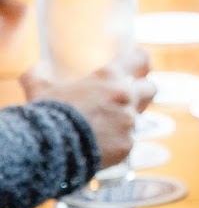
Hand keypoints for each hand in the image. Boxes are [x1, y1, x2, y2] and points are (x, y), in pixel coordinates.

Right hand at [20, 58, 156, 170]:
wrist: (49, 148)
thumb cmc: (47, 114)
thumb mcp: (39, 88)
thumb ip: (39, 73)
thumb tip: (39, 67)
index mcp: (108, 77)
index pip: (139, 59)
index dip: (141, 61)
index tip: (139, 65)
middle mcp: (125, 96)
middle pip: (150, 89)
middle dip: (142, 92)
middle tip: (126, 99)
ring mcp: (129, 122)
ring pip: (137, 119)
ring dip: (124, 121)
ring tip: (103, 129)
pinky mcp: (127, 145)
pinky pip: (127, 142)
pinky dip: (116, 144)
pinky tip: (98, 147)